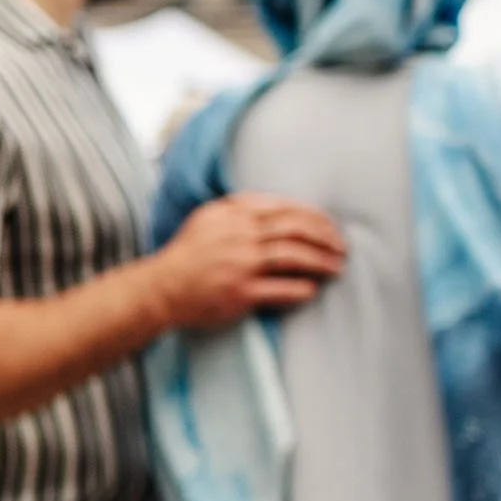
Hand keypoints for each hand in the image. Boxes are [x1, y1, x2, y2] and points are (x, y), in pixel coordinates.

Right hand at [150, 194, 345, 331]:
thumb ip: (241, 210)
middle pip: (295, 229)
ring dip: (322, 262)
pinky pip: (284, 289)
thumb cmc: (187, 256)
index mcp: (232, 213)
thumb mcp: (209, 219)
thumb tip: (283, 211)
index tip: (330, 227)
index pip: (285, 208)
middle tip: (341, 248)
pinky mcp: (240, 292)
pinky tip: (313, 289)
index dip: (315, 217)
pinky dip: (304, 288)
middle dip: (325, 238)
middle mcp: (238, 235)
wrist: (160, 288)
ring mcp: (239, 264)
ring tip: (336, 268)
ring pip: (294, 256)